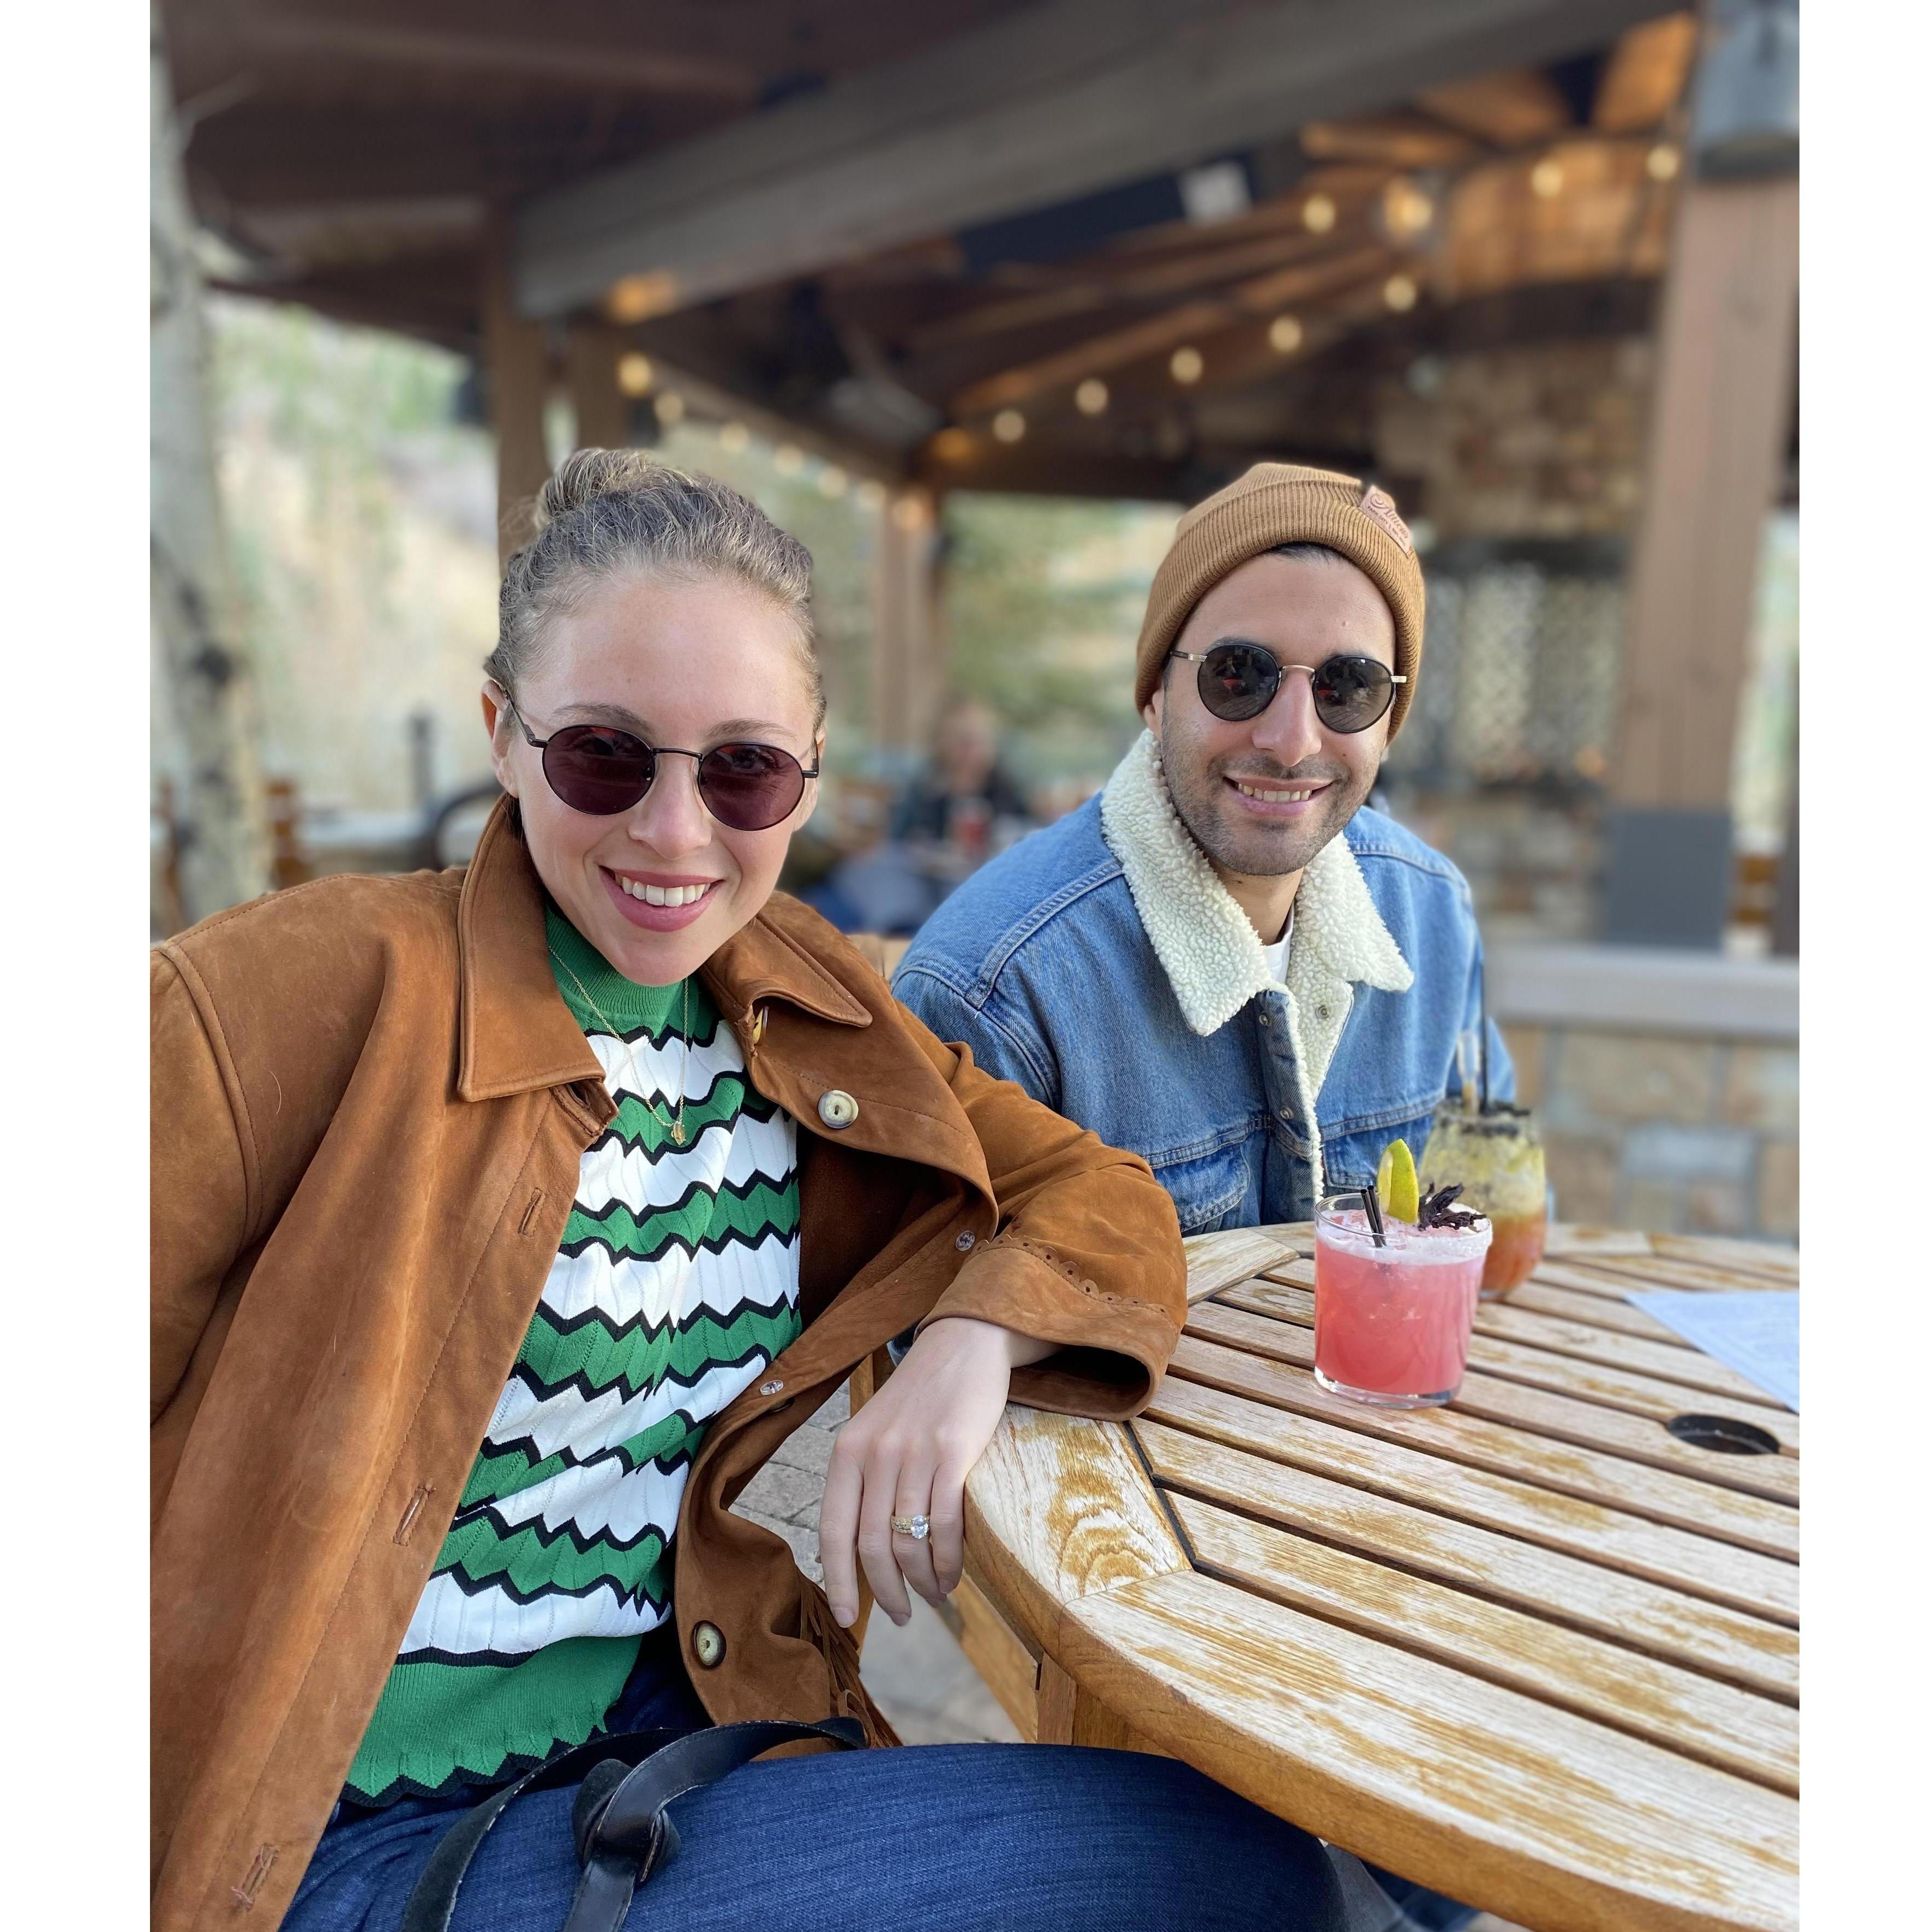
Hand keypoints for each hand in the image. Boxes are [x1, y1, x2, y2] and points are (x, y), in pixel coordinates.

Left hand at [819, 1318, 1040, 1627]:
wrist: (962, 1345)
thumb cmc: (919, 1397)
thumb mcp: (876, 1431)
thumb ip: (865, 1480)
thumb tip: (865, 1550)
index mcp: (846, 1452)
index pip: (833, 1531)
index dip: (838, 1581)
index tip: (846, 1618)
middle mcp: (874, 1453)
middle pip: (872, 1545)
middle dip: (887, 1592)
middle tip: (904, 1615)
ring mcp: (914, 1452)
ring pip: (910, 1539)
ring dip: (923, 1581)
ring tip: (935, 1595)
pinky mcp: (954, 1450)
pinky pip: (946, 1523)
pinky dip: (948, 1559)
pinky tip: (953, 1573)